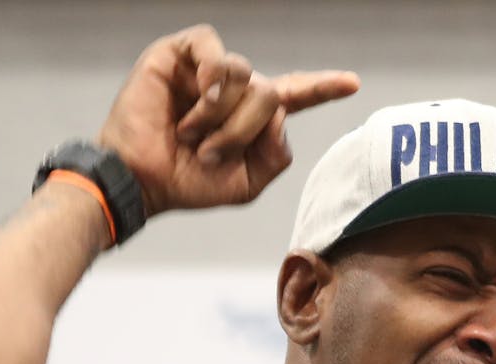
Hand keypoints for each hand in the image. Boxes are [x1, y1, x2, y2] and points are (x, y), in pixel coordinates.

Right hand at [97, 24, 359, 215]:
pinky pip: (213, 48)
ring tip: (190, 134)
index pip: (293, 95)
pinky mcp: (179, 54)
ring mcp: (206, 69)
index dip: (322, 88)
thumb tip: (280, 113)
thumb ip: (276, 153)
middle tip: (209, 152)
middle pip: (271, 92)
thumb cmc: (188, 183)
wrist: (143, 180)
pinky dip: (210, 77)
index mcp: (250, 117)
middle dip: (244, 129)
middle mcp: (232, 89)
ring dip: (221, 115)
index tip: (352, 83)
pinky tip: (198, 97)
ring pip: (244, 75)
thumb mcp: (247, 182)